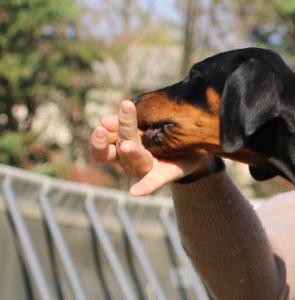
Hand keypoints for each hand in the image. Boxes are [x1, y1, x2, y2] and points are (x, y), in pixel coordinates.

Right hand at [89, 100, 207, 195]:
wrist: (189, 150)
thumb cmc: (158, 136)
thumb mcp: (143, 124)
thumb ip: (125, 123)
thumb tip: (105, 120)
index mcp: (119, 147)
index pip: (102, 148)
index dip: (99, 140)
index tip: (101, 125)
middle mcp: (128, 161)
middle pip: (122, 145)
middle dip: (123, 127)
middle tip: (126, 107)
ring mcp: (146, 169)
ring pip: (138, 160)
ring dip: (133, 153)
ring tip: (127, 146)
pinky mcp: (164, 175)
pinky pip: (154, 182)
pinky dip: (145, 187)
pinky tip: (134, 192)